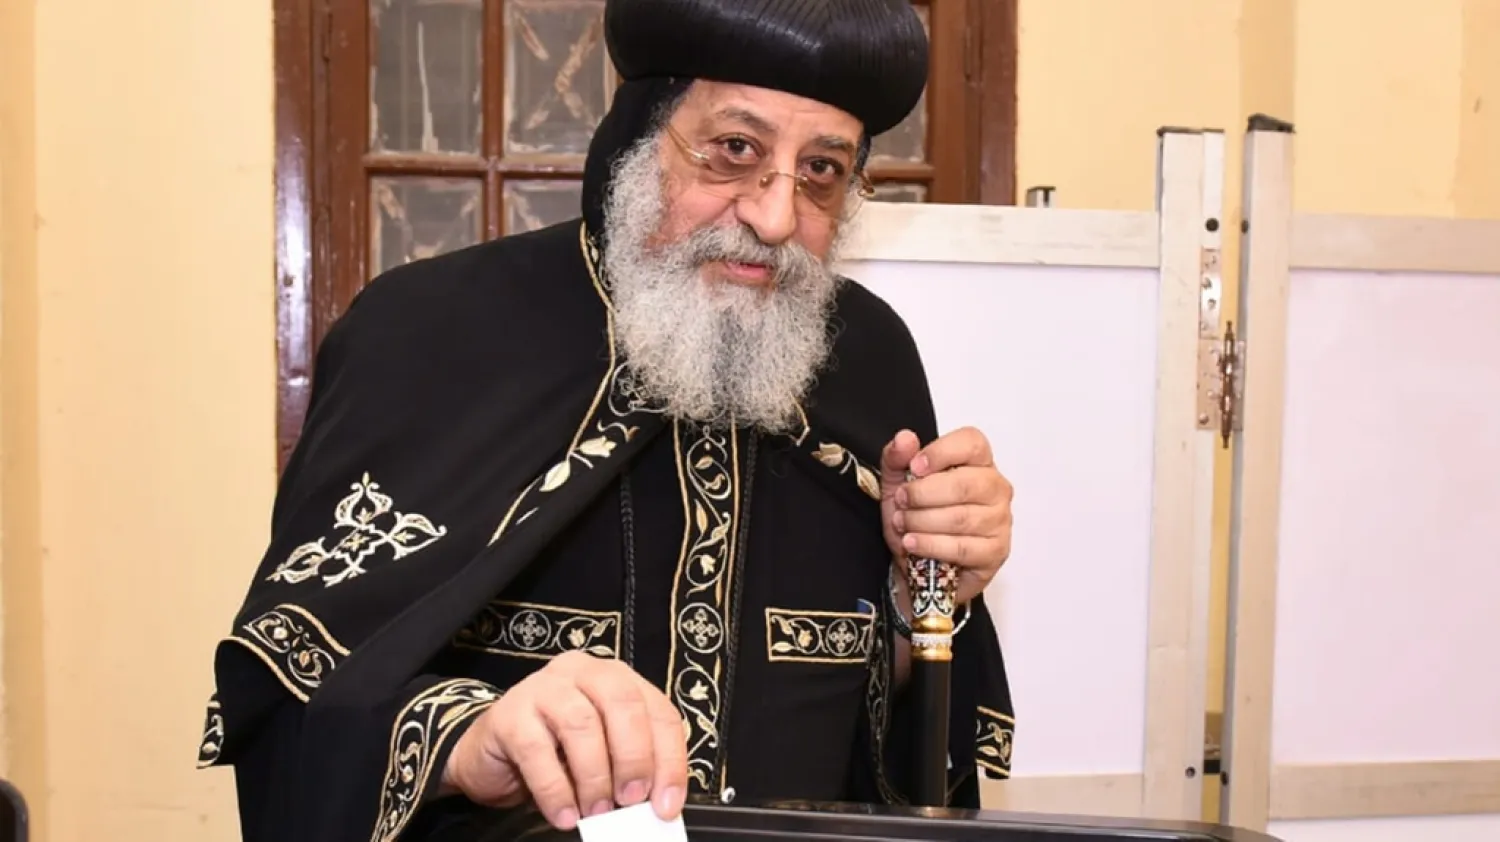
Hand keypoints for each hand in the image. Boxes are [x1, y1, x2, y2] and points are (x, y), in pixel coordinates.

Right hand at [441, 651, 688, 830]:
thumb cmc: (555, 753)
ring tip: (597, 812)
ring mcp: (544, 687)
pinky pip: (537, 750)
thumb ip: (628, 768)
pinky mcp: (509, 713)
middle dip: (634, 758)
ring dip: (595, 776)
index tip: (667, 805)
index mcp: (616, 679)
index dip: (669, 760)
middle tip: (632, 801)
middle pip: (623, 704)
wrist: (490, 754)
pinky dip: (555, 790)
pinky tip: (564, 815)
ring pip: (581, 724)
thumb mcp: (601, 755)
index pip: (658, 712)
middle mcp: (583, 672)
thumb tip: (656, 806)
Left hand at [879, 427, 1013, 604]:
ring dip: (922, 521)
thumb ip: (897, 458)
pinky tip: (913, 543)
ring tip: (903, 524)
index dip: (941, 452)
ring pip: (960, 518)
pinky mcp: (995, 552)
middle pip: (964, 484)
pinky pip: (962, 547)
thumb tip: (904, 439)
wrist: (918, 564)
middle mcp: (995, 488)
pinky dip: (931, 545)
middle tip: (902, 501)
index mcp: (977, 462)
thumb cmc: (916, 518)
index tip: (914, 467)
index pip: (972, 443)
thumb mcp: (897, 483)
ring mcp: (999, 520)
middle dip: (923, 494)